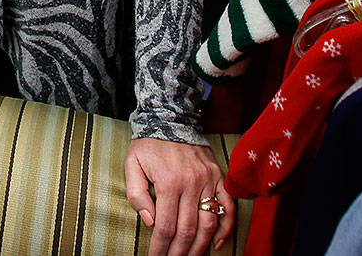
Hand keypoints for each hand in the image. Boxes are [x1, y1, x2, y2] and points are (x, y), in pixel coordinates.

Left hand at [126, 138, 235, 255]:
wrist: (171, 119)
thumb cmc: (148, 145)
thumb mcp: (132, 165)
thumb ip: (137, 194)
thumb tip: (149, 221)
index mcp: (168, 182)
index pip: (165, 226)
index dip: (160, 247)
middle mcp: (191, 183)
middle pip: (188, 229)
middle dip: (179, 252)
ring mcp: (208, 181)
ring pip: (209, 223)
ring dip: (201, 246)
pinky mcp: (219, 177)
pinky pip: (228, 207)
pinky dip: (225, 228)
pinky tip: (216, 244)